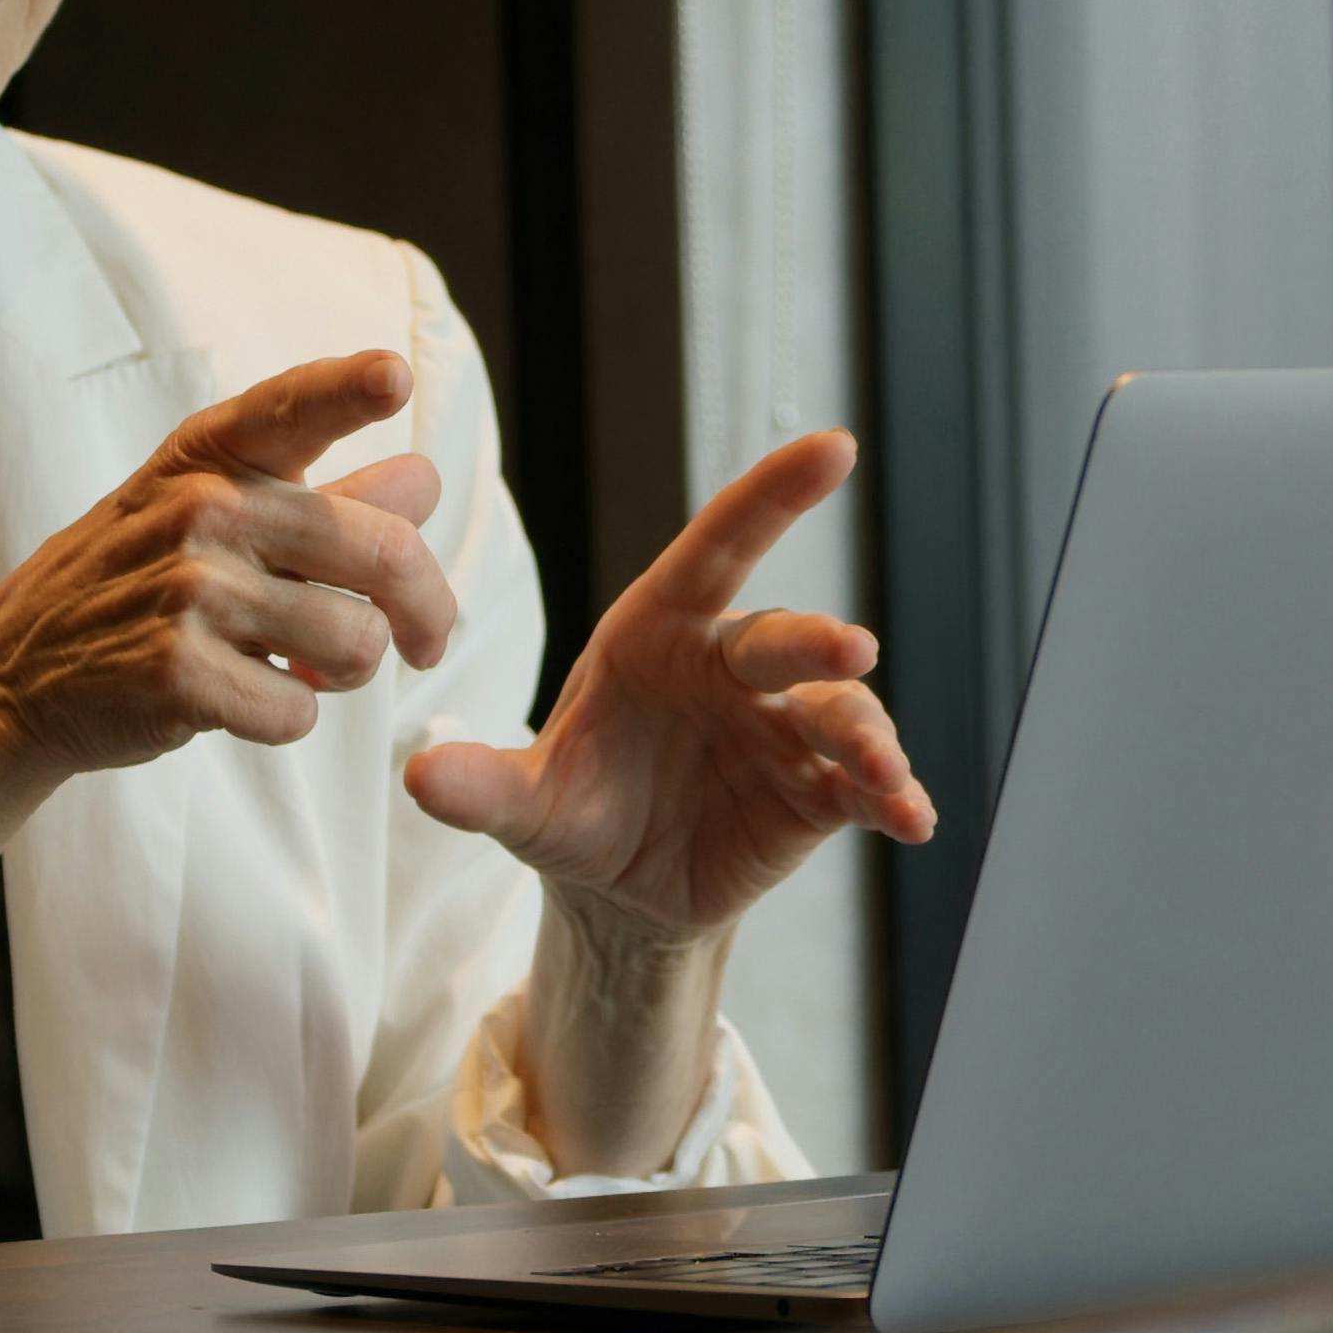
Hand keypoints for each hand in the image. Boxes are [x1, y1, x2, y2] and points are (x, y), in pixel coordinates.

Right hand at [0, 350, 457, 783]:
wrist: (12, 674)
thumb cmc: (133, 586)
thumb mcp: (214, 519)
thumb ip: (326, 501)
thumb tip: (425, 480)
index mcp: (213, 457)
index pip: (290, 408)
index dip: (349, 388)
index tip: (392, 377)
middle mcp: (203, 508)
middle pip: (386, 553)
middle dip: (427, 613)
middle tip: (427, 644)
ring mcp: (187, 589)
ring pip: (358, 644)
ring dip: (345, 674)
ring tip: (297, 666)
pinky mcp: (177, 671)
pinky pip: (300, 713)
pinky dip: (288, 720)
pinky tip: (244, 701)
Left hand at [405, 429, 932, 946]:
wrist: (616, 885)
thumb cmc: (571, 806)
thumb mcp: (522, 802)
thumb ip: (480, 786)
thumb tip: (418, 776)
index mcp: (660, 632)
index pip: (717, 549)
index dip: (771, 496)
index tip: (833, 447)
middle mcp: (731, 668)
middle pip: (784, 637)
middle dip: (819, 640)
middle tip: (852, 648)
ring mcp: (780, 729)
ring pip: (838, 712)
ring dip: (866, 736)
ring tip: (880, 772)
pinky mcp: (816, 794)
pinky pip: (865, 785)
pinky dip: (894, 797)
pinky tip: (914, 820)